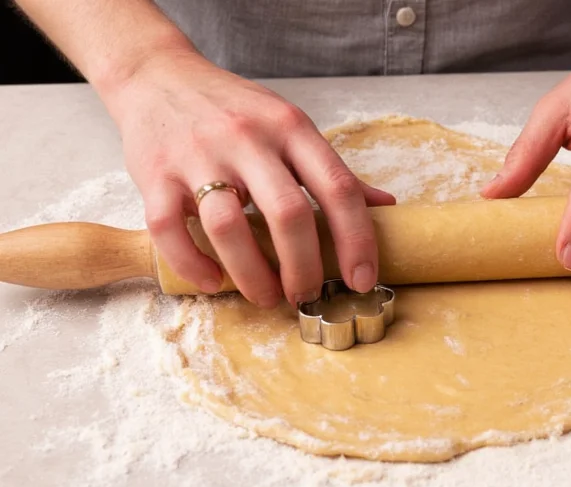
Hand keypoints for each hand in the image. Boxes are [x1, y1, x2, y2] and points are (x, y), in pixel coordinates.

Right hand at [106, 51, 393, 306]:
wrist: (157, 74)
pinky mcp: (154, 173)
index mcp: (290, 127)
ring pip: (228, 227)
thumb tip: (385, 206)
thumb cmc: (234, 109)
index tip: (362, 279)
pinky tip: (213, 280)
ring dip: (252, 275)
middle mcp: (247, 138)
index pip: (338, 187)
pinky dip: (193, 264)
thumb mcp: (289, 125)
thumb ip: (330, 169)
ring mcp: (198, 154)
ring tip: (266, 296)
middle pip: (288, 214)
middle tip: (307, 295)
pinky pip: (169, 229)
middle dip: (304, 267)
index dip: (357, 240)